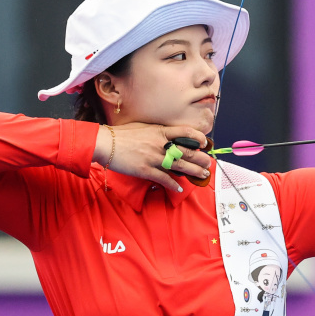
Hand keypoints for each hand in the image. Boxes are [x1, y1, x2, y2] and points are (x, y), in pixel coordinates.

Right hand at [94, 123, 211, 191]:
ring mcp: (153, 157)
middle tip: (208, 163)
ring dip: (193, 171)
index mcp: (160, 131)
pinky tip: (180, 188)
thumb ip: (158, 132)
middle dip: (200, 159)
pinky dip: (173, 184)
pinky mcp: (145, 170)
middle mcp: (160, 144)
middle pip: (187, 151)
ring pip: (179, 166)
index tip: (204, 143)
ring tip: (202, 175)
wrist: (106, 143)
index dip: (197, 138)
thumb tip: (169, 137)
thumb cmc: (123, 134)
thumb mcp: (144, 127)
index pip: (185, 132)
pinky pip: (163, 178)